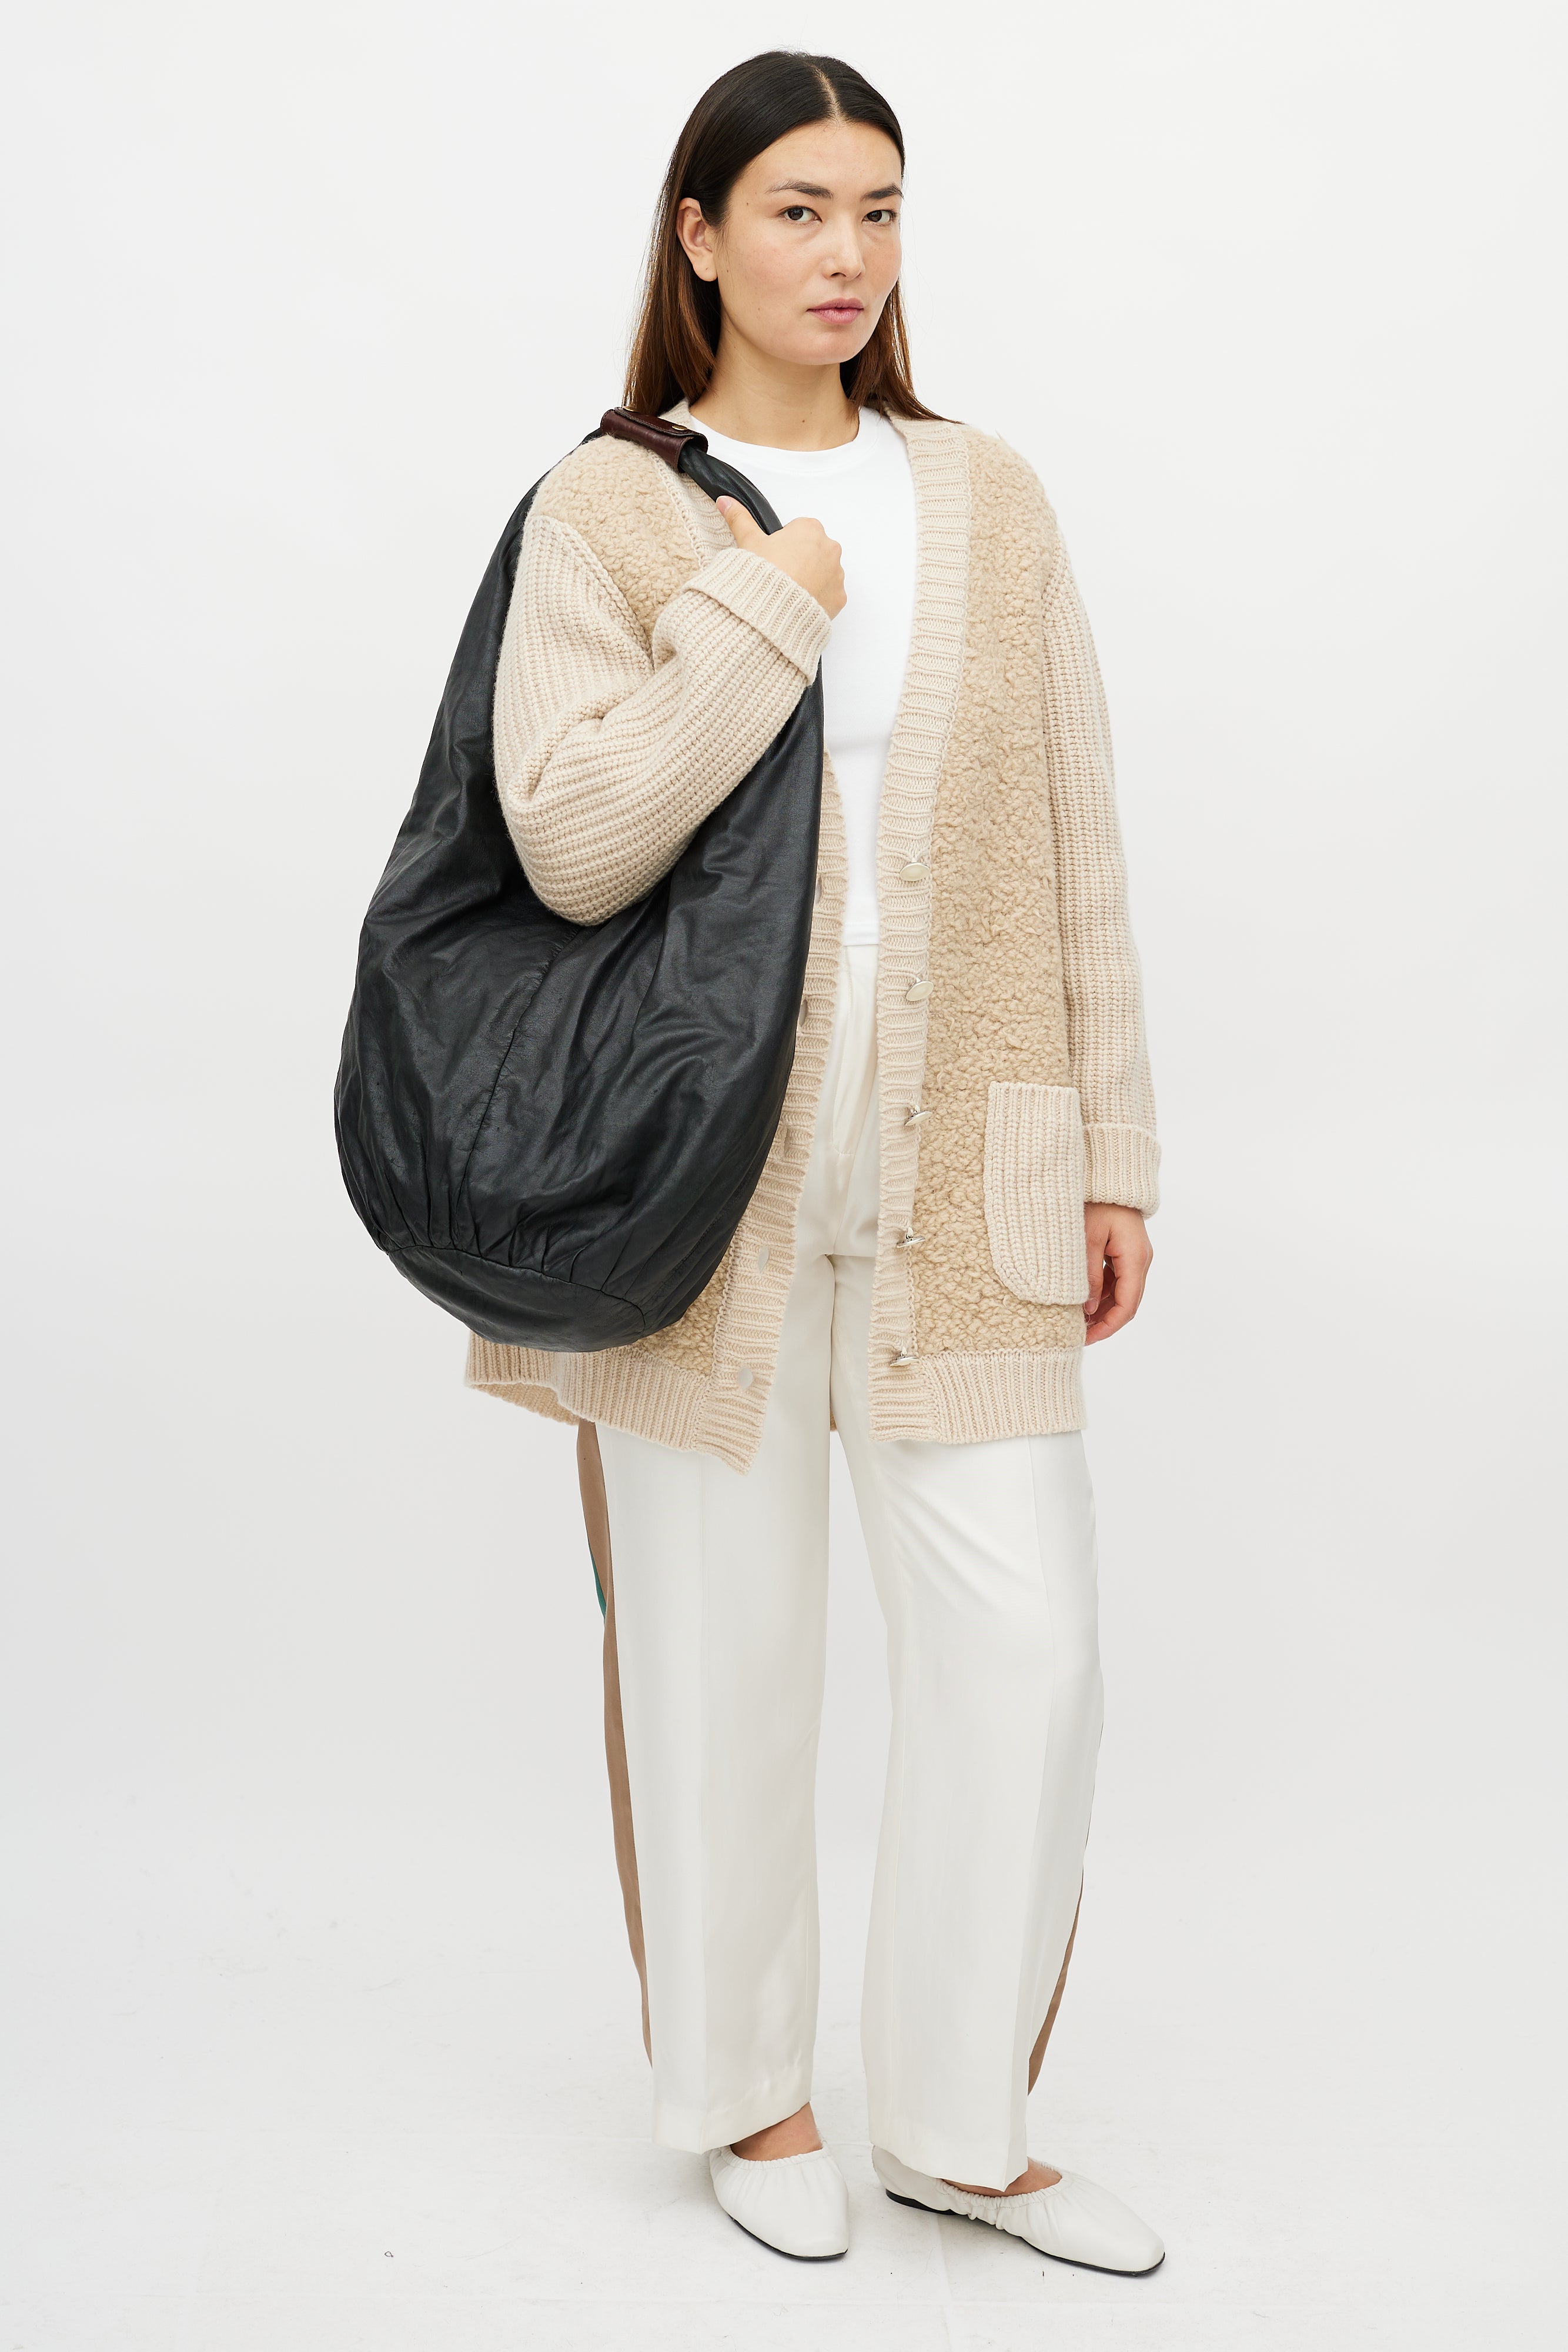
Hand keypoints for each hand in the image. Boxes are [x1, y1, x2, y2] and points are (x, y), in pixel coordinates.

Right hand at [716, 497, 845, 617]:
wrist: (773, 612)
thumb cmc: (763, 576)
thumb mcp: (748, 542)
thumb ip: (739, 518)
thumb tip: (726, 502)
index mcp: (810, 528)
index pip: (799, 530)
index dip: (783, 543)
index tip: (775, 555)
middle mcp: (829, 548)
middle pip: (814, 550)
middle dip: (800, 560)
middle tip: (780, 574)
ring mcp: (836, 574)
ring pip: (824, 572)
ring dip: (811, 578)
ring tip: (789, 590)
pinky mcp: (839, 597)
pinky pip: (830, 594)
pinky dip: (818, 598)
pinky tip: (800, 602)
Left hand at [1083, 1204, 1151, 1343]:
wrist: (1106, 1175)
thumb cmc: (1095, 1201)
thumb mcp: (1086, 1238)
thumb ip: (1087, 1275)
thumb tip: (1087, 1309)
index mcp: (1135, 1257)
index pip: (1127, 1304)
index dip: (1109, 1326)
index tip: (1088, 1338)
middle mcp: (1140, 1260)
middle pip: (1127, 1302)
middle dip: (1104, 1322)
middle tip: (1078, 1336)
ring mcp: (1134, 1256)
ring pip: (1121, 1293)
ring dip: (1102, 1309)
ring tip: (1076, 1322)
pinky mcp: (1125, 1252)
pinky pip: (1116, 1280)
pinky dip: (1101, 1294)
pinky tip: (1082, 1301)